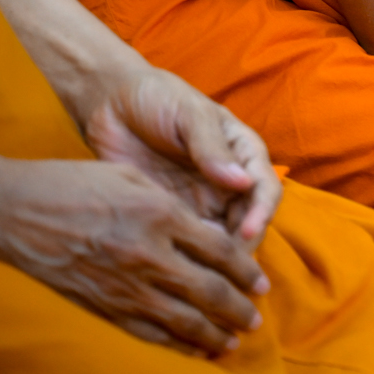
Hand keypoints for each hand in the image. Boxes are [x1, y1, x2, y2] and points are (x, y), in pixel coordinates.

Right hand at [0, 145, 267, 356]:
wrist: (13, 210)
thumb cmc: (74, 184)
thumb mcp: (134, 179)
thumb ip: (175, 208)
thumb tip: (213, 234)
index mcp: (161, 215)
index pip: (221, 250)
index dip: (246, 270)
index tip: (261, 282)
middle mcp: (148, 254)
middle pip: (209, 290)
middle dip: (239, 309)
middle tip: (255, 319)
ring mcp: (123, 284)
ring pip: (182, 319)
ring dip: (214, 333)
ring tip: (234, 340)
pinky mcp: (100, 305)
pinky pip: (147, 331)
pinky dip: (175, 343)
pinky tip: (194, 348)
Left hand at [80, 66, 282, 250]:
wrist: (109, 104)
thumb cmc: (158, 98)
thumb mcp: (189, 114)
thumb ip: (211, 147)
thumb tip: (242, 182)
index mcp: (242, 153)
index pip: (265, 188)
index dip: (261, 213)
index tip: (247, 232)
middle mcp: (228, 182)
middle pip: (248, 221)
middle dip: (243, 247)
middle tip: (226, 269)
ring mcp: (199, 200)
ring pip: (221, 238)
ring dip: (218, 259)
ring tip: (203, 275)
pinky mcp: (170, 215)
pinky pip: (187, 242)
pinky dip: (188, 258)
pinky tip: (177, 268)